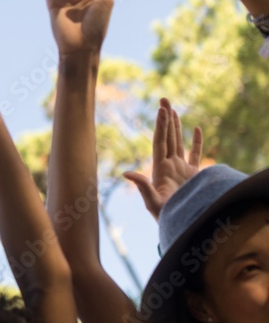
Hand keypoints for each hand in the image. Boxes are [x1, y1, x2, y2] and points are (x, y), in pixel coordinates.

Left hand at [123, 99, 203, 221]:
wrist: (181, 224)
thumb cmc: (167, 216)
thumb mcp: (153, 201)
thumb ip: (142, 186)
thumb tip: (125, 173)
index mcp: (160, 168)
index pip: (160, 141)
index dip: (161, 125)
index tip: (162, 109)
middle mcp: (169, 165)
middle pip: (167, 137)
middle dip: (166, 118)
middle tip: (163, 98)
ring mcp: (181, 169)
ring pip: (178, 142)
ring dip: (176, 126)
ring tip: (172, 109)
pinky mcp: (193, 175)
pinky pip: (195, 154)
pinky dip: (196, 142)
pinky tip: (196, 128)